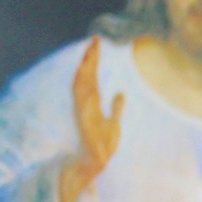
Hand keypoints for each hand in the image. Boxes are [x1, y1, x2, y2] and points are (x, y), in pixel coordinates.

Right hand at [61, 39, 123, 201]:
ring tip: (90, 51)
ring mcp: (83, 110)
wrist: (98, 161)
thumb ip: (117, 108)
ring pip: (82, 83)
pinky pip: (81, 98)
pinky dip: (82, 84)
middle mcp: (85, 103)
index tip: (98, 44)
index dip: (94, 60)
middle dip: (90, 57)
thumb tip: (120, 94)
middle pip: (86, 75)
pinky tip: (85, 73)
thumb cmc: (104, 145)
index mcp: (92, 103)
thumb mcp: (115, 123)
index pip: (93, 76)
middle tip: (96, 39)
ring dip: (85, 66)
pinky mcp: (82, 118)